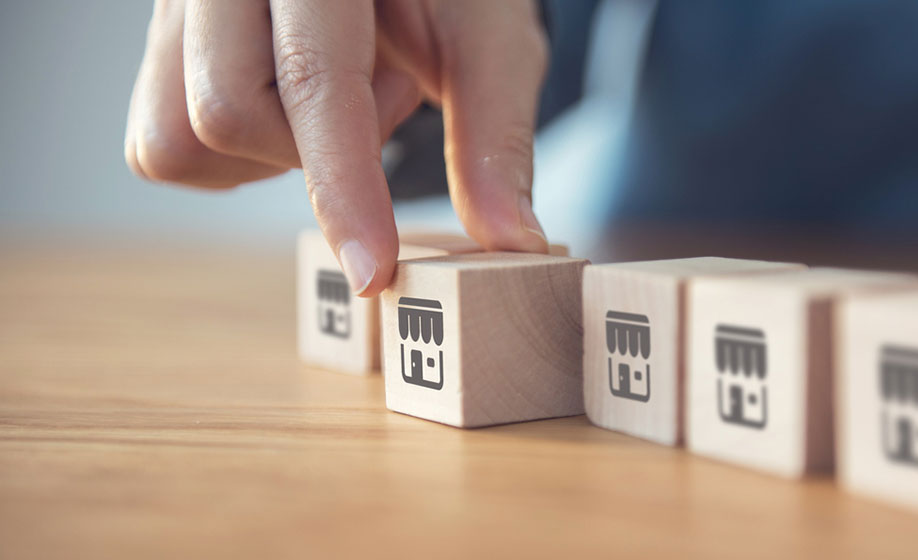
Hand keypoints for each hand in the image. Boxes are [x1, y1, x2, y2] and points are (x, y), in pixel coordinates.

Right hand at [125, 0, 550, 295]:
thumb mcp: (490, 39)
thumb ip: (495, 136)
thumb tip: (514, 244)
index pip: (313, 79)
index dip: (344, 187)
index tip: (372, 273)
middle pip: (225, 114)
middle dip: (315, 151)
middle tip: (386, 95)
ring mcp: (174, 10)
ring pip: (175, 139)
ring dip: (271, 154)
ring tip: (342, 93)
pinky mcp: (160, 49)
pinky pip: (162, 145)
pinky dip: (238, 156)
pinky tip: (294, 105)